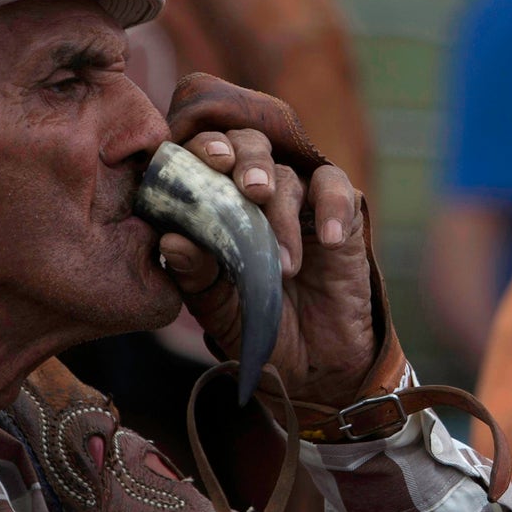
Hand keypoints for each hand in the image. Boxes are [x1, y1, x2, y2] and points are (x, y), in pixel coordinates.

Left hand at [159, 75, 378, 410]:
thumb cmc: (257, 327)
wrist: (313, 365)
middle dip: (248, 161)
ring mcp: (300, 203)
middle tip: (251, 190)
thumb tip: (170, 241)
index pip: (204, 156)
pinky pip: (338, 190)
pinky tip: (328, 240)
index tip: (209, 161)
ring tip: (285, 267)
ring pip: (290, 175)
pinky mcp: (341, 216)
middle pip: (250, 145)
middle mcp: (256, 195)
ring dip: (284, 216)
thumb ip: (195, 275)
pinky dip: (333, 207)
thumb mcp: (218, 308)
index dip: (203, 147)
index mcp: (216, 204)